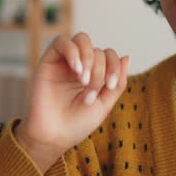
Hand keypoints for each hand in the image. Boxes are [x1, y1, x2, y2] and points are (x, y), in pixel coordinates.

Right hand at [14, 32, 129, 172]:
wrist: (53, 136)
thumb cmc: (77, 124)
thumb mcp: (105, 104)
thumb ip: (118, 83)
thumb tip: (126, 57)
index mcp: (94, 74)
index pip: (109, 55)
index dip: (114, 66)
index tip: (111, 86)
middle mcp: (79, 65)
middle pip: (97, 50)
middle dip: (99, 71)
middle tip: (90, 94)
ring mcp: (64, 62)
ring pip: (82, 39)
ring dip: (89, 58)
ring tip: (83, 81)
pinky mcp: (48, 61)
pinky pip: (61, 41)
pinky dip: (73, 52)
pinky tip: (76, 70)